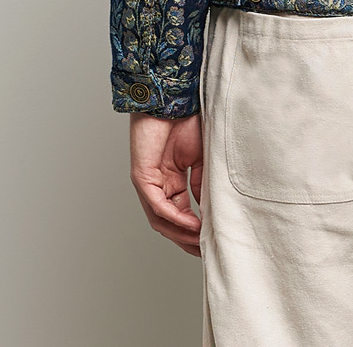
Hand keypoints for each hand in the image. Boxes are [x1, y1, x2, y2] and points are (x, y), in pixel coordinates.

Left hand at [129, 111, 203, 256]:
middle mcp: (158, 184)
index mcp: (172, 180)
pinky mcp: (142, 177)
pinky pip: (157, 204)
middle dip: (186, 240)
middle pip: (169, 222)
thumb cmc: (187, 121)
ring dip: (180, 233)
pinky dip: (173, 216)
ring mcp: (149, 182)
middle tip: (205, 252)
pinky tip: (189, 224)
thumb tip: (207, 210)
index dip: (194, 230)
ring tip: (199, 242)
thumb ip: (200, 184)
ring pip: (160, 219)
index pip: (181, 213)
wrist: (175, 100)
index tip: (211, 242)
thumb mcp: (201, 158)